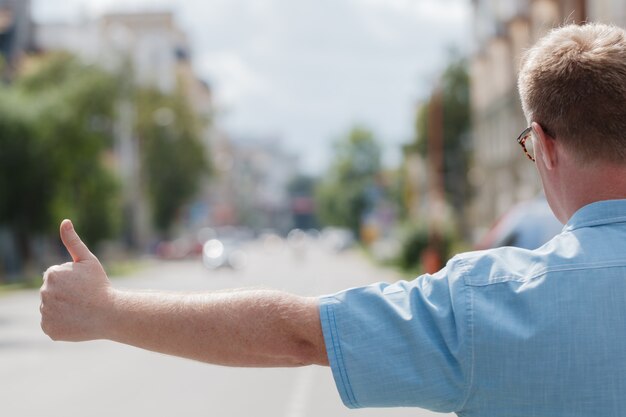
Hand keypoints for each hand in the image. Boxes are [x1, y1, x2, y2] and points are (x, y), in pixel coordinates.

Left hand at [40, 219, 113, 340]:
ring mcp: (46, 312)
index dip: (71, 281)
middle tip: (84, 298)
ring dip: (63, 308)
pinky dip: (62, 324)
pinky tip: (76, 321)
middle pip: (52, 292)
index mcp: (51, 274)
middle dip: (65, 294)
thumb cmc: (101, 285)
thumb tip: (64, 221)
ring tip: (81, 310)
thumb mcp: (88, 261)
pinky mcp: (49, 329)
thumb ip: (73, 241)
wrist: (110, 313)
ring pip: (52, 308)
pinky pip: (52, 324)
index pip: (56, 277)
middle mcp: (44, 293)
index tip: (83, 285)